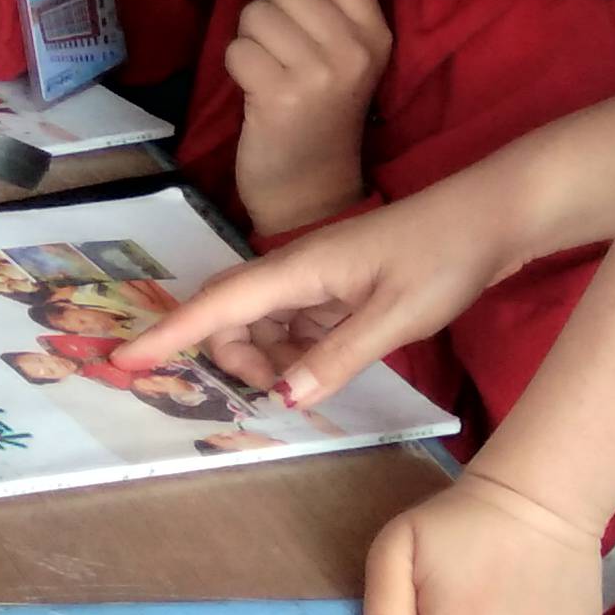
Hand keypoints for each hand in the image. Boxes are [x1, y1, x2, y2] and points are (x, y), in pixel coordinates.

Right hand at [116, 185, 519, 404]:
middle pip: (231, 316)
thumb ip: (339, 358)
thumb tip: (283, 397)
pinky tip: (323, 368)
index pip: (219, 304)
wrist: (492, 217)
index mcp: (302, 268)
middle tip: (276, 394)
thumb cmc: (446, 257)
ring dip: (268, 360)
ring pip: (263, 325)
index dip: (169, 334)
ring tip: (309, 383)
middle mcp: (299, 269)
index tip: (122, 359)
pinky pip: (296, 326)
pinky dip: (297, 352)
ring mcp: (319, 279)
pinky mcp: (339, 289)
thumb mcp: (397, 316)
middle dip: (231, 358)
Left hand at [226, 0, 391, 232]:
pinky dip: (237, 68)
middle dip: (270, 12)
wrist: (310, 192)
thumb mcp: (345, 60)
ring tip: (268, 72)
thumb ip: (326, 8)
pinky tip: (255, 92)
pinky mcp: (281, 95)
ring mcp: (319, 73)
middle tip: (280, 50)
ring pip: (256, 14)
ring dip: (250, 40)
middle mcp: (354, 49)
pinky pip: (238, 50)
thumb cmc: (321, 116)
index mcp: (376, 34)